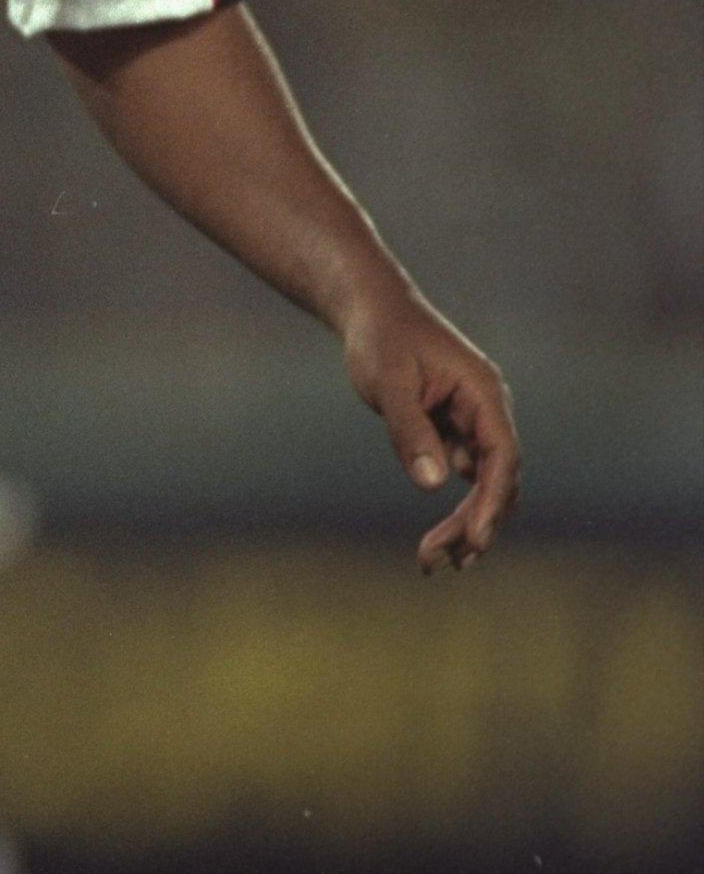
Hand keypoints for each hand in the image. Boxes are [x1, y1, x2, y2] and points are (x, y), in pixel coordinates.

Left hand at [342, 285, 519, 571]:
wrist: (369, 311)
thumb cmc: (379, 338)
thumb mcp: (388, 381)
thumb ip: (409, 431)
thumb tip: (433, 484)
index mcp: (482, 392)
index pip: (503, 455)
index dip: (492, 500)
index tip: (474, 539)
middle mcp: (486, 409)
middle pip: (497, 479)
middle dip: (473, 523)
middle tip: (437, 561)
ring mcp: (473, 421)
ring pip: (483, 484)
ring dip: (466, 523)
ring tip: (432, 562)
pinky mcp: (454, 430)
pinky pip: (465, 478)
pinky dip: (454, 508)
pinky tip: (435, 542)